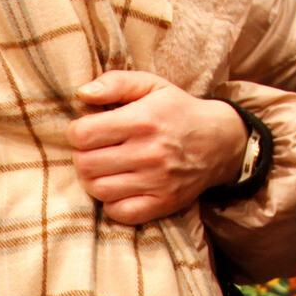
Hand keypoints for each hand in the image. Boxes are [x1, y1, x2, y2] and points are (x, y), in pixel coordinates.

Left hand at [67, 70, 248, 225]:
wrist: (219, 141)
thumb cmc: (176, 111)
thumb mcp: (151, 85)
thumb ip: (115, 83)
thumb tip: (82, 93)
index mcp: (143, 121)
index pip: (84, 135)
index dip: (76, 133)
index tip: (85, 131)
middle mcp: (149, 153)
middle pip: (86, 165)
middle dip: (82, 156)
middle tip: (94, 151)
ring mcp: (156, 181)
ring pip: (98, 190)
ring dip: (94, 180)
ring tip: (105, 168)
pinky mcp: (162, 203)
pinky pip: (119, 212)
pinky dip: (111, 202)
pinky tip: (118, 188)